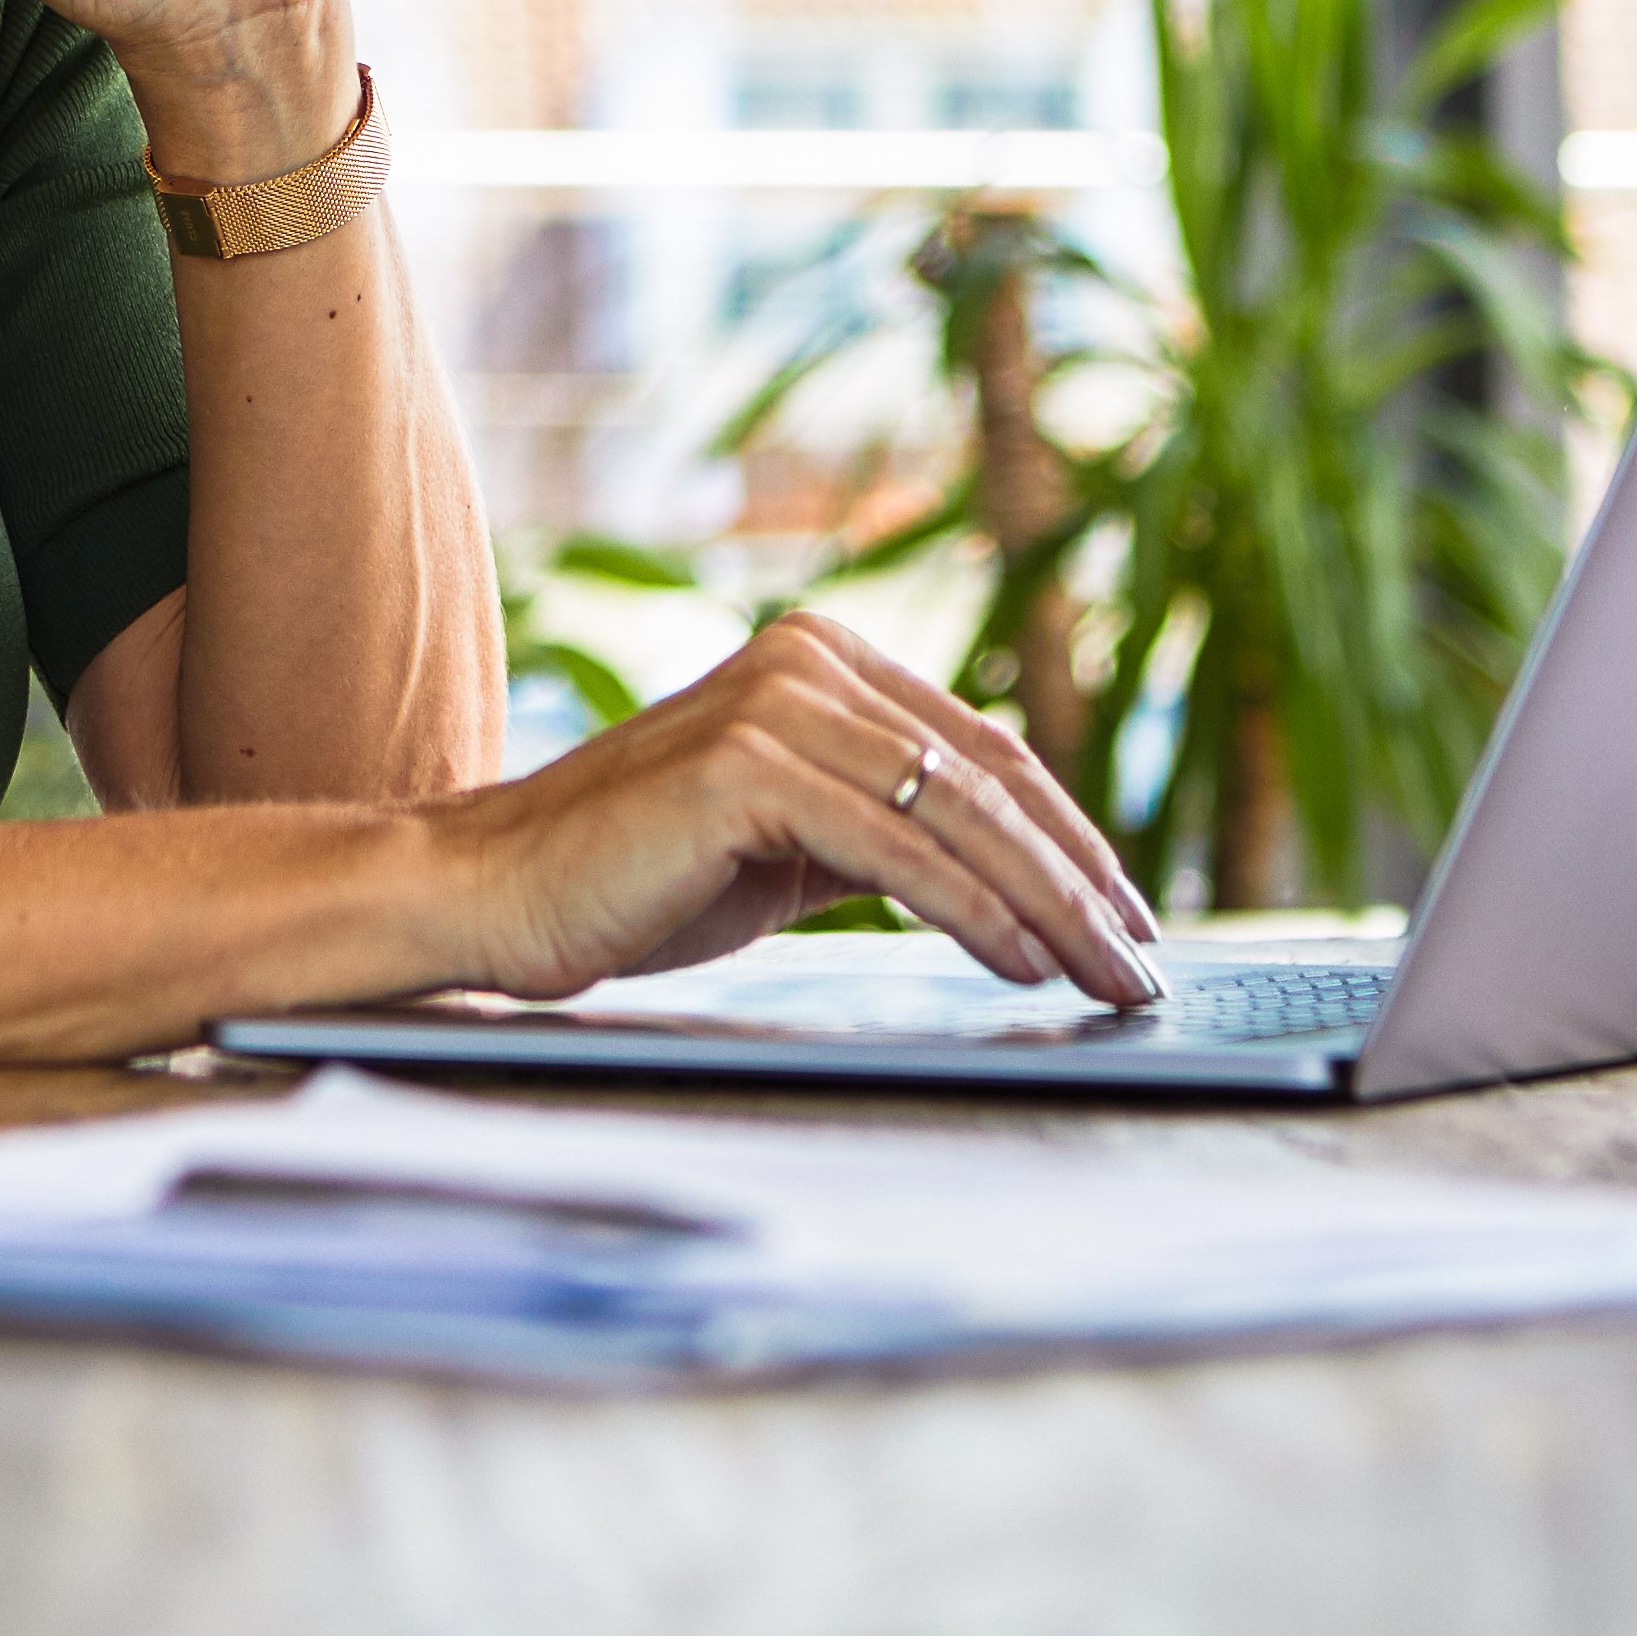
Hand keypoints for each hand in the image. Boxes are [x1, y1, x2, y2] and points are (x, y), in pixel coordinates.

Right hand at [424, 616, 1165, 1007]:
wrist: (493, 892)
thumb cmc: (635, 878)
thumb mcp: (787, 841)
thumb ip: (882, 827)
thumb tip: (1007, 869)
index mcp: (822, 658)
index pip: (982, 751)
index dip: (1069, 837)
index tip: (1127, 914)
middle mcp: (809, 658)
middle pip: (987, 779)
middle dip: (1080, 881)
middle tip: (1143, 962)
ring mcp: (778, 705)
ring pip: (957, 815)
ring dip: (1050, 907)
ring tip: (1105, 978)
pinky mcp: (749, 767)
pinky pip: (898, 851)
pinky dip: (975, 912)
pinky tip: (1025, 962)